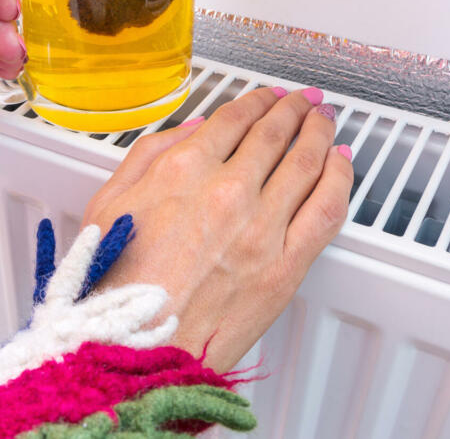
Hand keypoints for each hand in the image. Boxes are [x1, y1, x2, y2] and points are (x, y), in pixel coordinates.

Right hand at [82, 87, 353, 371]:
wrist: (136, 352)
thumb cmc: (116, 287)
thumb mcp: (107, 204)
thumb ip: (148, 155)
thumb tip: (190, 129)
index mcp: (183, 171)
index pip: (233, 118)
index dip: (256, 100)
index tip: (266, 97)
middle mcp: (228, 191)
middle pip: (274, 134)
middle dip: (294, 109)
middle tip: (303, 100)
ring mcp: (261, 228)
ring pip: (307, 162)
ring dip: (319, 132)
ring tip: (324, 120)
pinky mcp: (286, 266)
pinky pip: (326, 209)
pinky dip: (340, 177)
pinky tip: (341, 163)